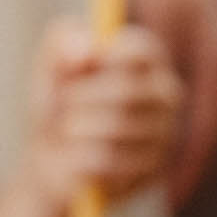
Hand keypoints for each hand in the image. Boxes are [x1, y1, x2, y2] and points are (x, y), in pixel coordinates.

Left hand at [24, 17, 184, 213]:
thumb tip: (86, 51)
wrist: (52, 161)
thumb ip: (64, 45)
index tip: (75, 66)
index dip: (105, 57)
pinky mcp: (153, 171)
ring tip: (67, 130)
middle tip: (60, 103)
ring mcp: (164, 135)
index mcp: (146, 62)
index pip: (141, 50)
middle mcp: (165, 96)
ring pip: (117, 128)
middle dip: (80, 97)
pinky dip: (80, 158)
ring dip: (76, 129)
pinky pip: (110, 162)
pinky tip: (76, 157)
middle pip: (127, 89)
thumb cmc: (58, 103)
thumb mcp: (51, 67)